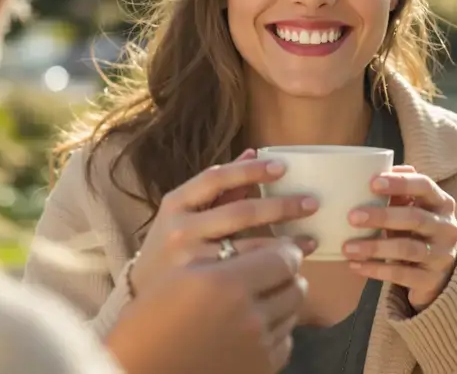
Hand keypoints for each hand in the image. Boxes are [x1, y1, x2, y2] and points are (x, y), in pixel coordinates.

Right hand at [107, 238, 307, 373]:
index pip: (281, 257)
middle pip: (295, 284)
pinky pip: (285, 339)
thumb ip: (223, 251)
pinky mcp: (260, 369)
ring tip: (265, 295)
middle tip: (278, 269)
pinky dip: (276, 329)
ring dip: (283, 299)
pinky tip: (256, 325)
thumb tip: (259, 234)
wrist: (138, 369)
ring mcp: (256, 345)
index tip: (284, 245)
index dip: (287, 249)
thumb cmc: (151, 316)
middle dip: (290, 274)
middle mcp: (246, 314)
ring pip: (293, 312)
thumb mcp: (181, 273)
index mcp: (224, 283)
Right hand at [130, 150, 318, 295]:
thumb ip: (219, 188)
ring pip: (249, 250)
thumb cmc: (172, 249)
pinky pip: (248, 281)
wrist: (144, 302)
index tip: (284, 167)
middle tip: (312, 203)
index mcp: (175, 205)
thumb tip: (253, 154)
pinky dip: (274, 274)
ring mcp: (191, 264)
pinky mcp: (202, 294)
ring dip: (285, 245)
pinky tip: (291, 272)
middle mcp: (180, 231)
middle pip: (240, 213)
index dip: (251, 170)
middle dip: (281, 206)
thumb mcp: (186, 214)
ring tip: (310, 241)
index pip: (216, 178)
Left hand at [342, 165, 456, 310]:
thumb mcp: (415, 209)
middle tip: (352, 216)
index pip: (425, 186)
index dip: (400, 183)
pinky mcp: (431, 279)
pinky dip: (376, 269)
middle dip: (382, 216)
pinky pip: (402, 274)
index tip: (373, 183)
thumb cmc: (420, 231)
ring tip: (347, 247)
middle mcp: (446, 227)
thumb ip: (400, 193)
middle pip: (414, 218)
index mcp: (442, 202)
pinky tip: (355, 266)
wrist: (444, 273)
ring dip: (374, 247)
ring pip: (406, 248)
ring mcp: (441, 255)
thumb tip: (378, 170)